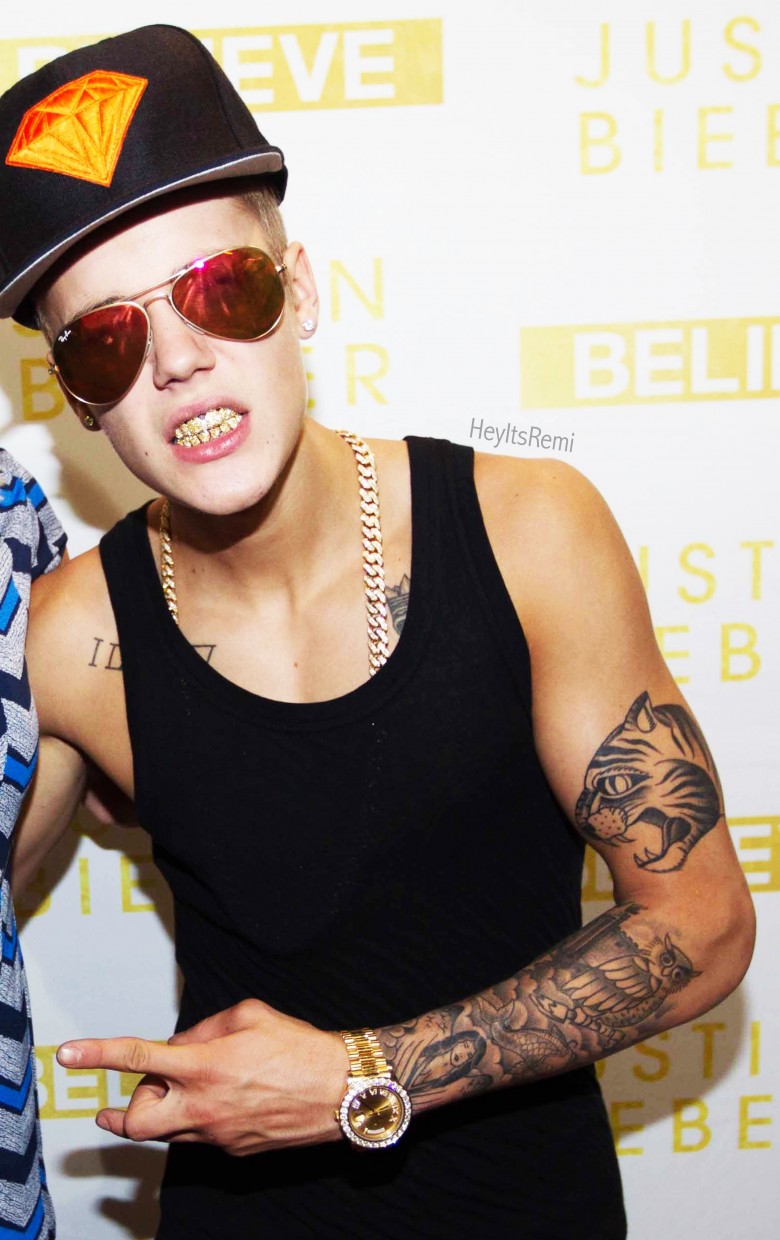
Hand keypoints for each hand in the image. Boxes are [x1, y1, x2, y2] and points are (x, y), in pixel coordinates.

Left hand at [57, 998, 348, 1155]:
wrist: (341, 1091)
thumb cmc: (300, 1047)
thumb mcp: (249, 1015)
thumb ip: (205, 1028)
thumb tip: (182, 1045)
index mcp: (206, 1065)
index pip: (138, 1058)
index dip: (97, 1056)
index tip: (68, 1055)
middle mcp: (205, 1106)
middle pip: (137, 1122)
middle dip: (129, 1108)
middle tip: (151, 1087)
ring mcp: (218, 1135)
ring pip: (168, 1133)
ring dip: (169, 1110)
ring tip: (199, 1087)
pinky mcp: (234, 1151)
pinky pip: (201, 1137)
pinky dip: (203, 1117)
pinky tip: (235, 1098)